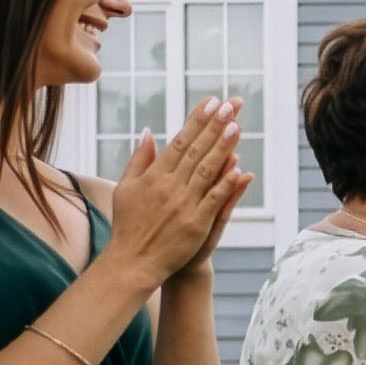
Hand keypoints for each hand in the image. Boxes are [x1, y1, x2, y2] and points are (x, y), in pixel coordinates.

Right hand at [106, 98, 247, 289]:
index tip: (211, 102)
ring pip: (207, 170)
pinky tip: (239, 168)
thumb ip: (140, 159)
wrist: (133, 261)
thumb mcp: (126, 188)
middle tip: (231, 105)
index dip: (197, 120)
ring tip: (237, 126)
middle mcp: (169, 186)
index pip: (180, 140)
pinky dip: (226, 184)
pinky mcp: (196, 223)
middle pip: (196, 150)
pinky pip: (214, 199)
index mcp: (154, 175)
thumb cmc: (129, 223)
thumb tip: (147, 131)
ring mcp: (184, 204)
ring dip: (223, 147)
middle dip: (214, 125)